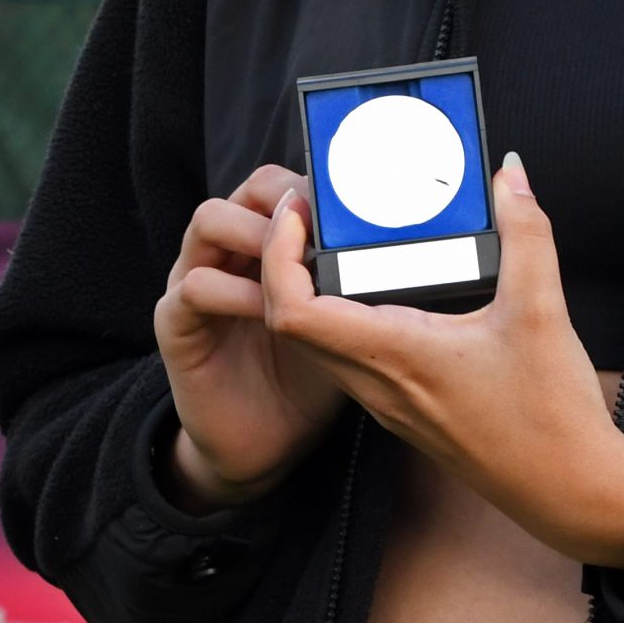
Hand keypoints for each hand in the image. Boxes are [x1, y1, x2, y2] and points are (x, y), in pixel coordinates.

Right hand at [155, 165, 348, 511]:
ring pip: (209, 221)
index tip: (357, 194)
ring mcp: (196, 282)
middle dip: (288, 193)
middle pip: (249, 188)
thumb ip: (376, 283)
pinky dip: (232, 289)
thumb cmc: (311, 378)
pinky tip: (269, 306)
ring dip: (254, 231)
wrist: (266, 443)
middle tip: (325, 217)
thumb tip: (446, 256)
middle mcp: (230, 253)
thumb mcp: (351, 320)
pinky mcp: (177, 325)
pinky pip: (195, 288)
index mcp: (272, 244)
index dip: (317, 179)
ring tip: (295, 252)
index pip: (288, 183)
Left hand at [259, 153, 623, 568]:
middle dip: (285, 263)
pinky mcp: (405, 411)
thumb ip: (526, 234)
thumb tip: (512, 176)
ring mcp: (388, 403)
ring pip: (318, 344)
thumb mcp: (542, 312)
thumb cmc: (552, 418)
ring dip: (310, 292)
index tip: (298, 213)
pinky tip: (385, 292)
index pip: (292, 310)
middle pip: (291, 324)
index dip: (277, 256)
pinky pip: (349, 361)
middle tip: (313, 216)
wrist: (569, 492)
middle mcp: (378, 384)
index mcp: (396, 356)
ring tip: (341, 243)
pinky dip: (343, 319)